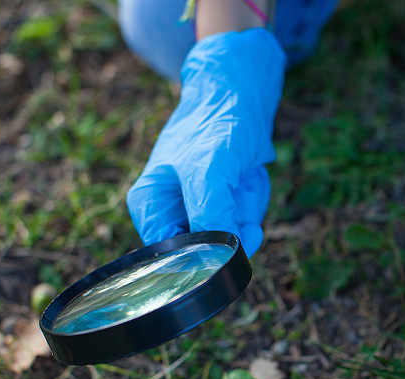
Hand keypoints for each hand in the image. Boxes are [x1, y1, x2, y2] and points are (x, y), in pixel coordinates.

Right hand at [126, 28, 285, 255]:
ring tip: (240, 174)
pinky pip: (246, 222)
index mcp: (150, 206)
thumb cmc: (216, 123)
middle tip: (235, 185)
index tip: (227, 228)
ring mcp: (198, 211)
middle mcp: (171, 213)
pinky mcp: (223, 207)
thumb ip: (209, 212)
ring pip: (232, 237)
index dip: (205, 252)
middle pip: (209, 249)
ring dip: (247, 207)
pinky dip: (254, 200)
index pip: (173, 257)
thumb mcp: (209, 169)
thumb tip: (219, 255)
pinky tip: (248, 174)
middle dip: (232, 221)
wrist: (241, 95)